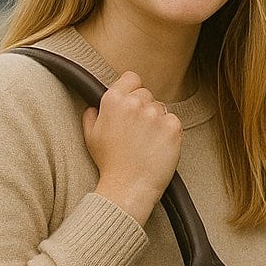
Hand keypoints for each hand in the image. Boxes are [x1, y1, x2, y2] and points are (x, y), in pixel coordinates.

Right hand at [83, 71, 182, 224]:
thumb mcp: (91, 138)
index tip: (133, 104)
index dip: (132, 90)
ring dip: (157, 121)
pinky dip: (169, 132)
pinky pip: (174, 121)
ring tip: (147, 143)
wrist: (128, 187)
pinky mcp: (172, 127)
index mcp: (113, 101)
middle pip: (147, 94)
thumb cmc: (110, 164)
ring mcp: (155, 114)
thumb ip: (92, 116)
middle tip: (138, 132)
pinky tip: (158, 147)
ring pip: (161, 108)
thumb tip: (94, 107)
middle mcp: (134, 103)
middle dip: (144, 109)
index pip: (132, 78)